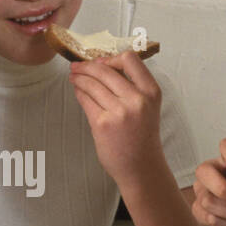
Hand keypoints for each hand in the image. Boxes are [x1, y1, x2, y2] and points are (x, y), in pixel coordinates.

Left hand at [68, 51, 163, 185]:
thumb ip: (132, 87)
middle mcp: (137, 99)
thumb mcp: (148, 107)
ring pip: (92, 84)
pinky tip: (77, 91)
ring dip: (79, 78)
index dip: (111, 58)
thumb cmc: (142, 136)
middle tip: (77, 67)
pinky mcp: (102, 124)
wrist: (141, 167)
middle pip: (105, 70)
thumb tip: (103, 67)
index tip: (100, 62)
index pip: (130, 59)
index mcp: (151, 91)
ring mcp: (119, 112)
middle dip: (87, 66)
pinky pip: (86, 100)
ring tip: (73, 77)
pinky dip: (79, 93)